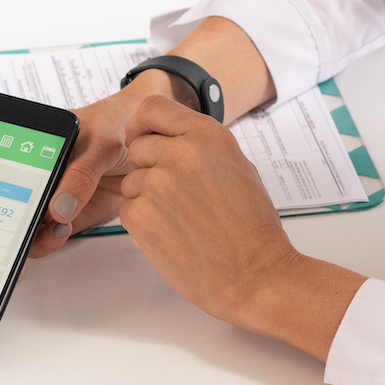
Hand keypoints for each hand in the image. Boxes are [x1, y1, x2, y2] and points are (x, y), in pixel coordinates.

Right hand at [0, 70, 190, 259]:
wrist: (162, 137)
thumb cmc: (124, 120)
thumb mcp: (104, 136)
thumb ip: (82, 170)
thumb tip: (58, 205)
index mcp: (16, 139)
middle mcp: (19, 168)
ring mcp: (39, 194)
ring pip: (5, 223)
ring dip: (9, 237)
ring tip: (26, 240)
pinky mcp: (64, 217)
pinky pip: (40, 238)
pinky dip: (41, 246)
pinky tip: (52, 241)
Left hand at [121, 95, 364, 359]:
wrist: (257, 276)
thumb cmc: (254, 230)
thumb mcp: (238, 168)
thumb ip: (202, 148)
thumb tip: (172, 141)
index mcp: (208, 136)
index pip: (152, 108)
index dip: (144, 125)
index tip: (146, 138)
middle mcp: (179, 153)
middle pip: (138, 147)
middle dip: (150, 168)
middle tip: (176, 196)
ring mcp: (156, 184)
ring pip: (132, 182)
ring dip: (147, 199)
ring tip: (182, 221)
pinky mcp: (140, 216)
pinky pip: (128, 209)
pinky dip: (143, 223)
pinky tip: (173, 236)